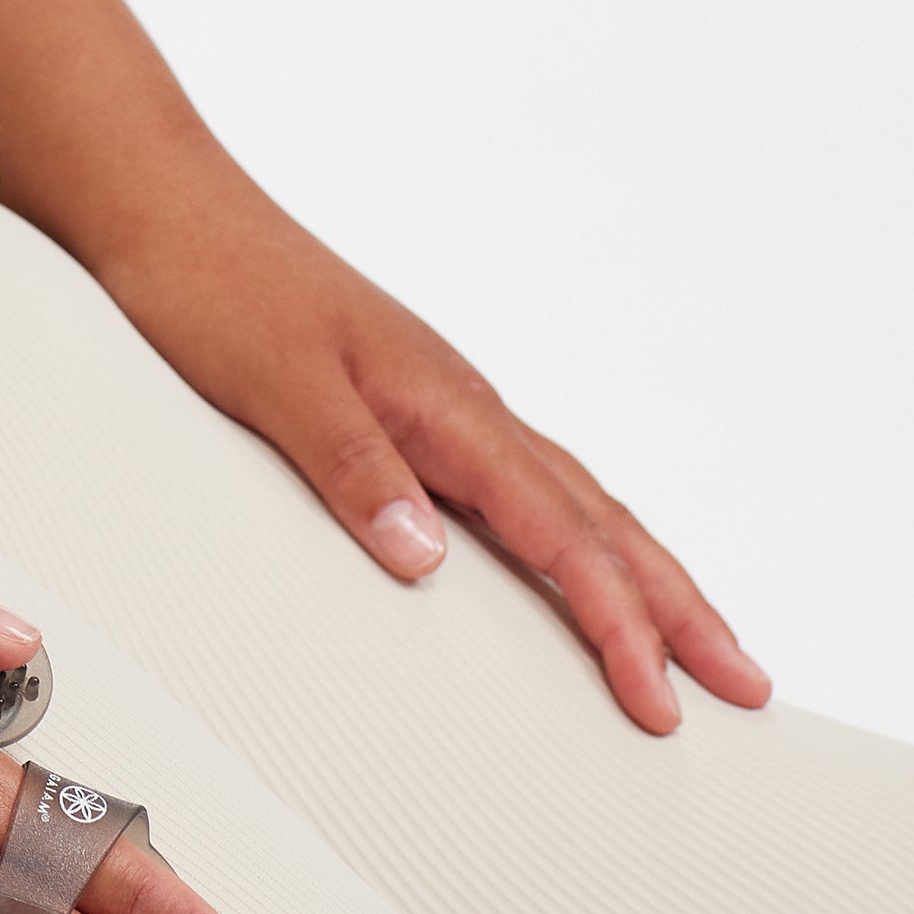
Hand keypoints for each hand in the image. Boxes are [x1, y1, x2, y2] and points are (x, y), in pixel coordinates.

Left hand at [116, 189, 771, 736]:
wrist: (167, 212)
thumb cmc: (213, 288)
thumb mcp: (275, 386)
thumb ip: (353, 467)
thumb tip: (426, 557)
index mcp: (448, 405)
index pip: (560, 534)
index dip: (617, 624)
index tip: (659, 701)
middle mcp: (462, 405)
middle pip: (601, 520)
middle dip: (678, 609)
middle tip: (746, 684)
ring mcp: (441, 406)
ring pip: (573, 501)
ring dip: (639, 574)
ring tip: (695, 640)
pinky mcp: (408, 408)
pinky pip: (518, 487)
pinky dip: (568, 538)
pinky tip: (568, 564)